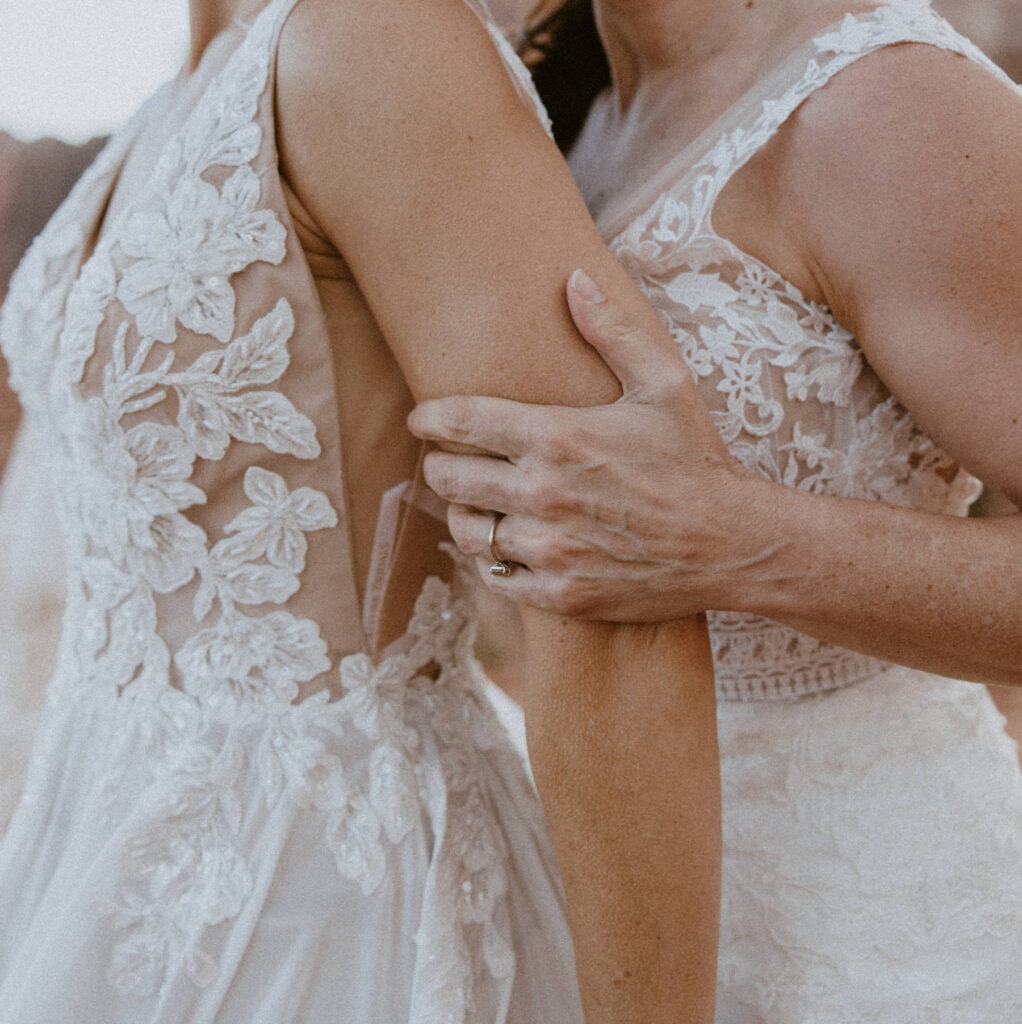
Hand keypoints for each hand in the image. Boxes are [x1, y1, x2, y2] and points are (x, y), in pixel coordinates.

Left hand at [408, 269, 775, 619]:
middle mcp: (544, 493)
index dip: (430, 417)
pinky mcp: (560, 593)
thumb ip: (612, 331)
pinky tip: (509, 544)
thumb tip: (573, 279)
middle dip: (442, 465)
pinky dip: (493, 559)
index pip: (462, 420)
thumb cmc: (696, 460)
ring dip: (464, 514)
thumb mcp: (664, 385)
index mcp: (559, 436)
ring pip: (467, 531)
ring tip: (478, 504)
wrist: (732, 545)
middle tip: (450, 462)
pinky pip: (495, 575)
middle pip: (449, 478)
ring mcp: (550, 548)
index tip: (423, 418)